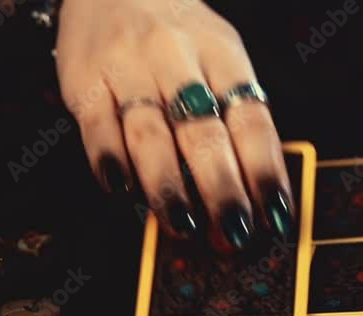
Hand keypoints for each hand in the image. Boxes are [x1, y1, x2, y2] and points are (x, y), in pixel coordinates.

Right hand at [55, 0, 293, 248]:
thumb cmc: (182, 37)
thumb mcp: (223, 58)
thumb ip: (237, 118)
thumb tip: (256, 194)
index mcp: (223, 57)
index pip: (252, 121)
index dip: (265, 172)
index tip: (277, 214)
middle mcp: (177, 59)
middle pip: (203, 133)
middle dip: (222, 189)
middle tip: (234, 231)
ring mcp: (128, 68)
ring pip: (150, 135)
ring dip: (168, 186)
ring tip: (184, 224)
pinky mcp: (84, 80)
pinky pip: (97, 127)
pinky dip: (111, 161)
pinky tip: (124, 190)